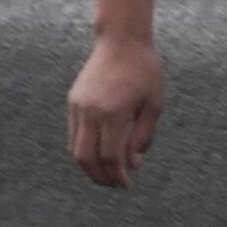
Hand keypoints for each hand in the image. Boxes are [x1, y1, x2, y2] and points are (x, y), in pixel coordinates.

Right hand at [66, 31, 162, 189]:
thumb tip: (133, 164)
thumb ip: (143, 136)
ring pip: (75, 149)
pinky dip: (84, 149)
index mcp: (113, 113)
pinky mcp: (72, 102)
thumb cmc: (145, 71)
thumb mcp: (154, 104)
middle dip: (100, 177)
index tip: (127, 185)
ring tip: (107, 173)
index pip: (110, 157)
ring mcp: (77, 107)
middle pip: (86, 159)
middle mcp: (90, 112)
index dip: (117, 176)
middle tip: (114, 184)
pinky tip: (99, 153)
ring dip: (89, 166)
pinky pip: (74, 135)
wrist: (121, 41)